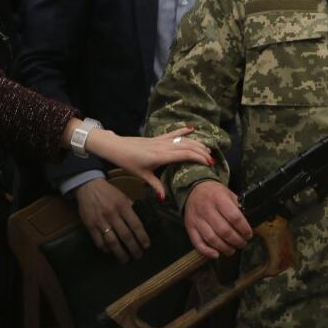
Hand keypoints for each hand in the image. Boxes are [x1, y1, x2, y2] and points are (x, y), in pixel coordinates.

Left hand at [71, 125, 211, 198]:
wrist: (116, 147)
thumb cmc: (128, 162)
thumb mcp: (142, 176)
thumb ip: (155, 185)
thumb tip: (164, 198)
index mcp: (161, 156)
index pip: (185, 155)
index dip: (198, 158)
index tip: (209, 163)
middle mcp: (163, 146)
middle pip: (187, 146)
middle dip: (201, 152)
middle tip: (212, 159)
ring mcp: (161, 140)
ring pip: (183, 140)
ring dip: (196, 143)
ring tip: (207, 149)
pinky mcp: (157, 138)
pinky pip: (173, 133)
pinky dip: (183, 131)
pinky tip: (192, 128)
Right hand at [75, 178, 148, 262]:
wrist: (88, 187)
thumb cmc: (109, 192)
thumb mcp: (123, 196)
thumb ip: (131, 208)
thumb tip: (143, 219)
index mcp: (123, 206)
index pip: (136, 225)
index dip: (142, 237)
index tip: (146, 245)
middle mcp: (112, 214)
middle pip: (125, 236)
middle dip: (134, 248)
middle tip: (138, 255)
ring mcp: (100, 221)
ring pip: (112, 242)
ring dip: (120, 253)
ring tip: (125, 259)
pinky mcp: (90, 226)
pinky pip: (99, 242)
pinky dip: (105, 249)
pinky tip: (110, 251)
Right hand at [183, 180, 251, 258]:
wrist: (195, 190)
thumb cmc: (215, 194)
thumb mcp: (228, 193)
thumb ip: (237, 207)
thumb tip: (248, 223)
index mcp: (219, 198)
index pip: (234, 217)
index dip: (244, 229)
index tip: (248, 234)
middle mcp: (206, 209)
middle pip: (224, 230)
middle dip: (236, 241)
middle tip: (242, 243)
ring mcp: (197, 219)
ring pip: (212, 239)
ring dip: (224, 248)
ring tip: (232, 250)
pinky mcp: (190, 227)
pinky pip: (198, 243)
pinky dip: (207, 251)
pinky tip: (216, 254)